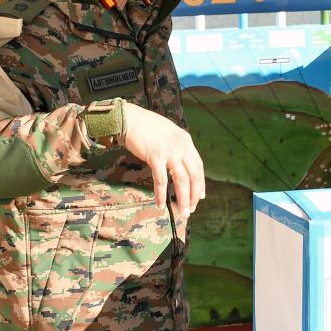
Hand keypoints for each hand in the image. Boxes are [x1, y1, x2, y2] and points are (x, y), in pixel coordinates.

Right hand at [121, 101, 205, 215]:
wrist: (129, 118)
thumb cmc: (145, 126)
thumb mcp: (169, 133)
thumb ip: (177, 146)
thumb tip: (179, 163)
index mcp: (186, 141)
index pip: (198, 166)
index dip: (201, 183)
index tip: (200, 196)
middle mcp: (181, 146)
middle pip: (194, 176)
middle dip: (194, 195)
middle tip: (191, 209)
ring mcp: (169, 151)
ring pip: (182, 180)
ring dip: (183, 199)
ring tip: (183, 212)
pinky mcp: (156, 156)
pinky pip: (161, 180)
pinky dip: (161, 194)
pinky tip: (160, 204)